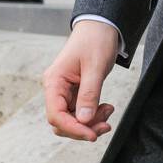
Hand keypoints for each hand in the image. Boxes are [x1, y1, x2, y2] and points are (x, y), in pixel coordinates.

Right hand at [42, 20, 120, 141]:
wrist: (100, 27)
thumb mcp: (95, 67)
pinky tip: (106, 108)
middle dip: (83, 128)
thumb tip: (84, 120)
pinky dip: (93, 115)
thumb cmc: (95, 41)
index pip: (56, 115)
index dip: (73, 128)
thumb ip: (89, 94)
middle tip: (106, 124)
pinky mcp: (75, 93)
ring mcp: (65, 92)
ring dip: (90, 122)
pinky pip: (80, 112)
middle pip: (62, 122)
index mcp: (54, 81)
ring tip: (108, 111)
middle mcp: (56, 89)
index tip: (92, 135)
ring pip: (72, 120)